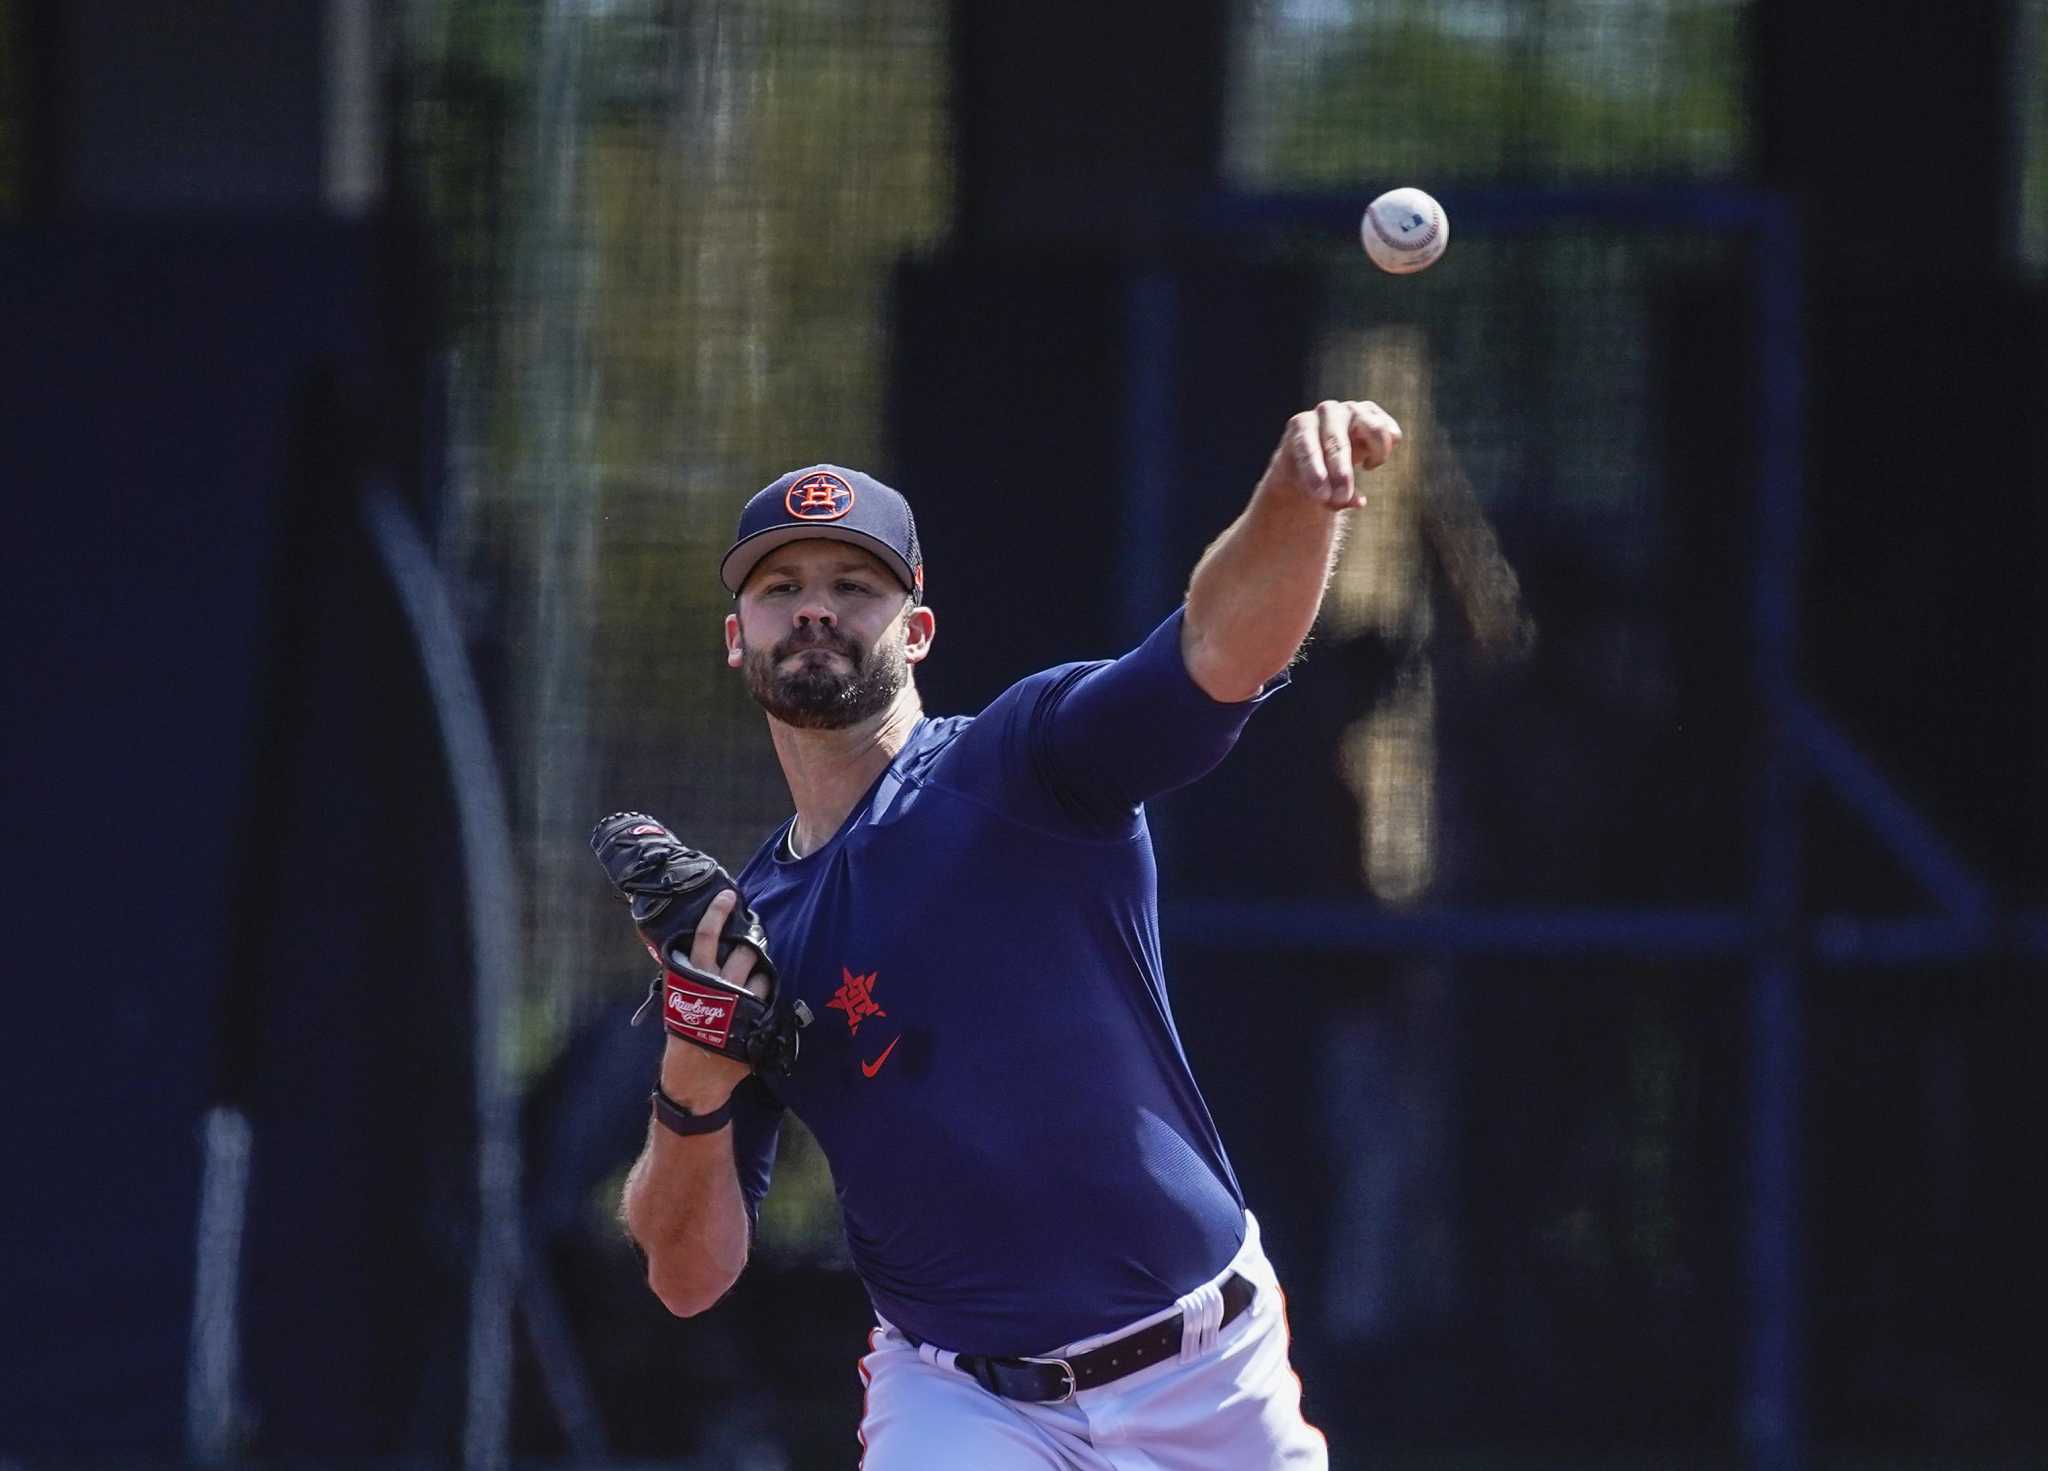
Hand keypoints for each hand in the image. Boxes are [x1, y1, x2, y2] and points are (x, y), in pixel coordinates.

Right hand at [658, 889, 759, 1111]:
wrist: (695, 1075)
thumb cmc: (684, 1033)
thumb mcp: (678, 999)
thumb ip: (690, 973)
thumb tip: (704, 946)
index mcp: (693, 977)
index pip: (705, 936)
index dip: (717, 913)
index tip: (729, 896)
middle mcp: (718, 985)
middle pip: (744, 950)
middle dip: (751, 945)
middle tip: (751, 945)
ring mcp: (740, 1002)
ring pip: (761, 973)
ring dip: (759, 974)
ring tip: (748, 986)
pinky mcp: (755, 1019)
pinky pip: (769, 997)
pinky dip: (765, 996)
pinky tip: (757, 1004)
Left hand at [1267, 399, 1402, 509]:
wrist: (1323, 454)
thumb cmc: (1312, 474)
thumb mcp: (1311, 488)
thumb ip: (1330, 498)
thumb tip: (1359, 502)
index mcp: (1301, 425)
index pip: (1307, 447)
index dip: (1314, 473)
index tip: (1321, 497)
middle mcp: (1326, 411)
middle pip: (1336, 442)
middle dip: (1340, 474)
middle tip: (1341, 499)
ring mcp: (1352, 409)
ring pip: (1375, 430)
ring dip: (1377, 455)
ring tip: (1367, 467)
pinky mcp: (1374, 413)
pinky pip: (1391, 433)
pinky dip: (1386, 450)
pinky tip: (1371, 459)